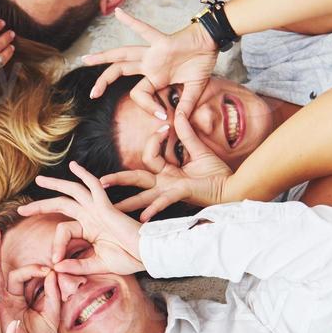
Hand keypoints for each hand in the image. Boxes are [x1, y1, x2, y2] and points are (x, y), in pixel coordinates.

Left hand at [19, 162, 144, 275]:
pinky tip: (73, 166)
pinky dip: (84, 175)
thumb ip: (77, 266)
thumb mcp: (97, 264)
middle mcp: (92, 215)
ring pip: (73, 191)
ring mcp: (98, 209)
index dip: (55, 245)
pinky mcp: (106, 206)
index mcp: (89, 228)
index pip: (63, 230)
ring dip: (55, 185)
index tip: (55, 262)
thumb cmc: (128, 259)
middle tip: (22, 209)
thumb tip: (57, 268)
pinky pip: (94, 186)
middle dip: (41, 205)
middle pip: (62, 204)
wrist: (147, 255)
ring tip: (40, 180)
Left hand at [81, 9, 217, 118]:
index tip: (165, 116)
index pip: (141, 94)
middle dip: (104, 81)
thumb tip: (182, 123)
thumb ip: (187, 105)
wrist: (210, 43)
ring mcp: (153, 53)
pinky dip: (132, 22)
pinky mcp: (161, 42)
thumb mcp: (194, 89)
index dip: (149, 107)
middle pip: (120, 71)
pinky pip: (145, 31)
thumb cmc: (201, 62)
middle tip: (91, 94)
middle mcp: (149, 64)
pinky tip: (117, 13)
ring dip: (105, 57)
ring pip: (124, 54)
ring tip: (86, 59)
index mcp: (155, 77)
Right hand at [104, 111, 232, 220]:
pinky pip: (164, 201)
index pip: (149, 156)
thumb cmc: (217, 172)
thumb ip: (187, 134)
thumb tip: (178, 115)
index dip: (153, 140)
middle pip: (136, 179)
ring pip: (143, 195)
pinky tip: (143, 217)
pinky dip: (154, 208)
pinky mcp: (181, 194)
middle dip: (118, 180)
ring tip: (113, 208)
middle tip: (98, 182)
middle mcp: (165, 183)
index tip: (164, 126)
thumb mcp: (199, 149)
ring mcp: (170, 190)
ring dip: (128, 201)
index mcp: (167, 172)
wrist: (233, 186)